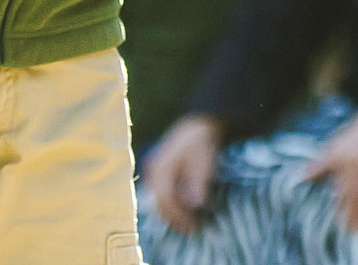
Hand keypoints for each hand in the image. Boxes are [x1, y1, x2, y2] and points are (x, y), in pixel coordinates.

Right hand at [143, 115, 222, 233]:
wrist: (198, 127)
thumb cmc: (202, 143)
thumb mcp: (204, 161)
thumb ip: (198, 181)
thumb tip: (195, 203)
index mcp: (160, 167)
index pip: (164, 199)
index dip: (178, 216)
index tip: (194, 226)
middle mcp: (152, 171)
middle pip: (159, 203)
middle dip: (176, 219)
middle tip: (194, 229)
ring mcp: (153, 173)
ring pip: (159, 201)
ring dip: (174, 214)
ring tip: (191, 223)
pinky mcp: (158, 176)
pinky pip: (162, 195)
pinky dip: (173, 206)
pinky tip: (187, 211)